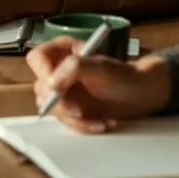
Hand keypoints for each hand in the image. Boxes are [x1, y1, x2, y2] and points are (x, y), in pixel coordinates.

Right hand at [27, 38, 171, 132]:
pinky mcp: (69, 110)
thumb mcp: (103, 68)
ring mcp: (62, 91)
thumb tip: (52, 83)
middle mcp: (58, 70)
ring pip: (51, 109)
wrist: (141, 95)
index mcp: (62, 51)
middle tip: (80, 110)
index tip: (57, 88)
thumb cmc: (125, 76)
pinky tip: (102, 123)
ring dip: (75, 119)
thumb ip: (76, 68)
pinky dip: (83, 126)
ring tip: (100, 119)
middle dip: (61, 103)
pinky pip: (65, 121)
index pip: (37, 58)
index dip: (43, 73)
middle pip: (41, 88)